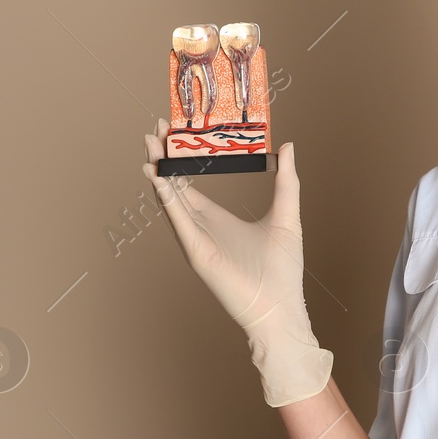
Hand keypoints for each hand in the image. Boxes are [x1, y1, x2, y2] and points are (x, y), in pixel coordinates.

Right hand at [141, 118, 331, 406]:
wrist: (281, 309)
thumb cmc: (283, 271)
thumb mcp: (287, 215)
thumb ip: (286, 181)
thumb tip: (287, 147)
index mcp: (217, 219)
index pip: (189, 184)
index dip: (180, 160)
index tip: (173, 132)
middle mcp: (200, 228)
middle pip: (173, 187)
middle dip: (163, 159)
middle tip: (155, 129)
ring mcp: (196, 239)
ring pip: (170, 200)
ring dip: (159, 173)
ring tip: (150, 146)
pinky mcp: (197, 252)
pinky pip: (179, 220)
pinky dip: (167, 198)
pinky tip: (159, 176)